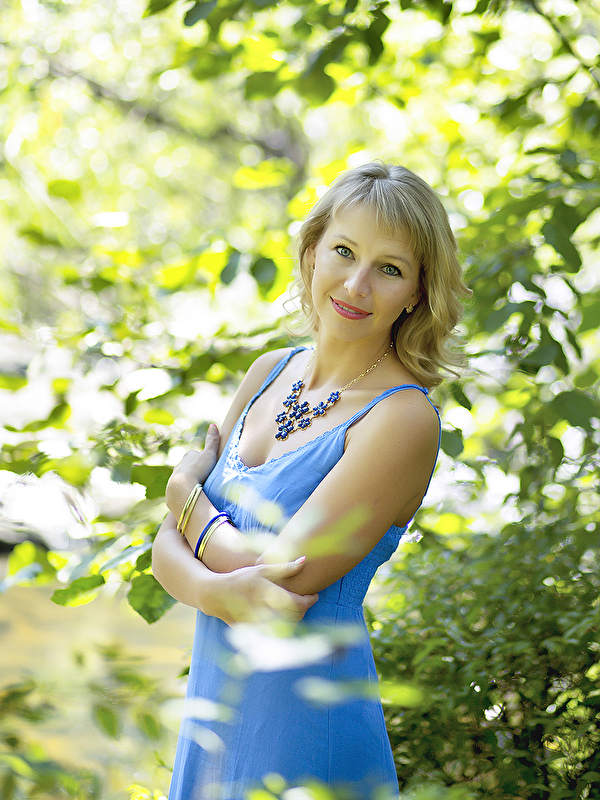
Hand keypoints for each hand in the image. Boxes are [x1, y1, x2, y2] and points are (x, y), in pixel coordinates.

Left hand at [166, 424, 219, 514]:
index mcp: (187, 456)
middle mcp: (178, 466)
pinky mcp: (171, 491)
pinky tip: (191, 496)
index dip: (202, 460)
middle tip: (204, 477)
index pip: (195, 455)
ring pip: (183, 479)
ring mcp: (174, 478)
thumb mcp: (209, 454)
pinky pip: (180, 490)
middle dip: (195, 471)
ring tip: (198, 488)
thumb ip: (212, 440)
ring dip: (190, 482)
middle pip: (188, 467)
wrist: (182, 489)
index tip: (209, 466)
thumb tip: (213, 424)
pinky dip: (185, 491)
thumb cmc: (198, 470)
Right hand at [201, 557, 318, 625]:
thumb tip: (305, 560)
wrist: (215, 594)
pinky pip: (274, 634)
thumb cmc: (241, 579)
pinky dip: (281, 628)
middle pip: (295, 617)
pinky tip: (280, 619)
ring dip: (294, 619)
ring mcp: (258, 624)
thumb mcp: (261, 570)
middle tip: (303, 602)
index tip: (314, 596)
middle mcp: (265, 611)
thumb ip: (284, 568)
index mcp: (269, 594)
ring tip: (293, 609)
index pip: (299, 603)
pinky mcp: (252, 632)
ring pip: (286, 627)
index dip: (310, 601)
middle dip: (303, 610)